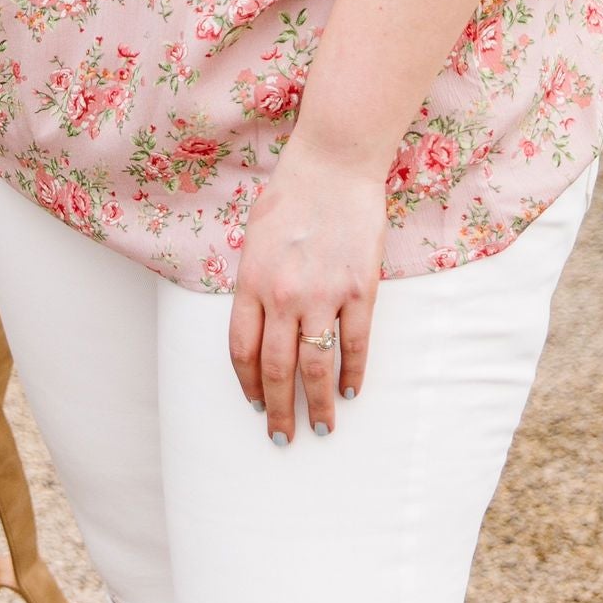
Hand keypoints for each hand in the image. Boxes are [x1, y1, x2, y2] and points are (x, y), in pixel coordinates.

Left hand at [230, 143, 386, 444]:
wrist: (333, 164)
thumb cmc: (291, 196)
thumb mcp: (254, 238)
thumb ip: (252, 283)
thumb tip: (255, 323)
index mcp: (251, 283)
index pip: (242, 352)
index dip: (249, 386)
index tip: (257, 406)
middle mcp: (282, 295)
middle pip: (277, 369)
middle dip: (280, 411)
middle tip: (284, 437)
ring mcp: (323, 294)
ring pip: (316, 365)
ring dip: (317, 404)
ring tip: (323, 428)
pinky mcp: (359, 289)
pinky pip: (355, 343)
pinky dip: (353, 373)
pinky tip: (350, 391)